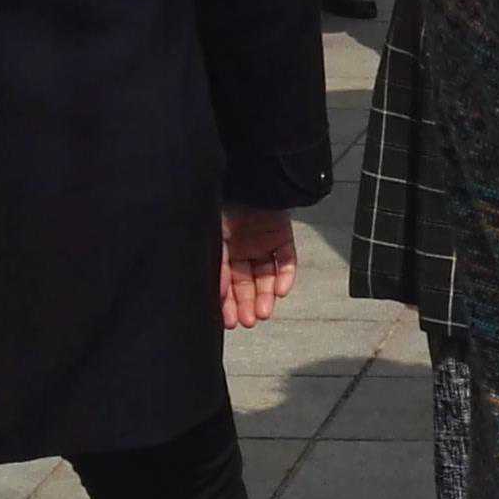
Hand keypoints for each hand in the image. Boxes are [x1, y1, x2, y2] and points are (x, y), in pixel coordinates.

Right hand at [220, 208, 298, 329]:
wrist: (246, 177)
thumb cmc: (220, 204)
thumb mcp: (211, 239)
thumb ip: (216, 266)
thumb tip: (218, 295)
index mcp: (221, 248)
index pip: (226, 281)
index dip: (228, 302)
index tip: (229, 321)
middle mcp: (242, 247)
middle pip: (247, 282)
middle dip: (247, 303)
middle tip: (249, 321)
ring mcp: (262, 242)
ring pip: (266, 275)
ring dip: (266, 295)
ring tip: (264, 312)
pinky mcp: (282, 236)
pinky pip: (286, 260)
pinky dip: (285, 276)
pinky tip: (280, 291)